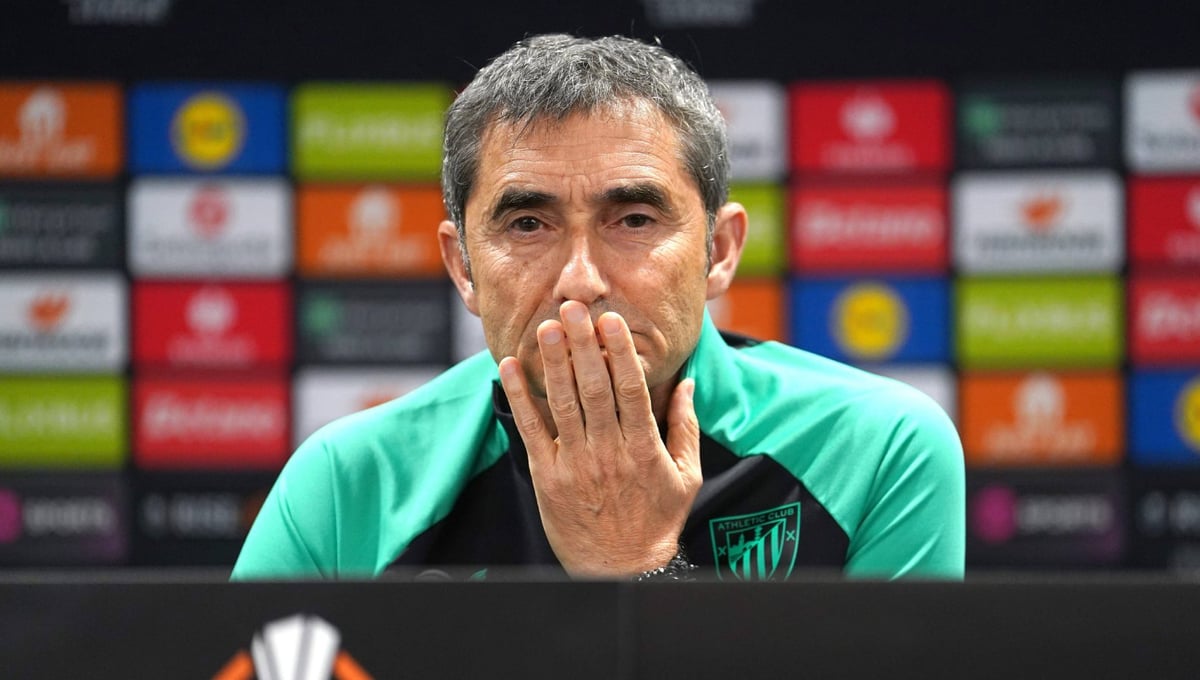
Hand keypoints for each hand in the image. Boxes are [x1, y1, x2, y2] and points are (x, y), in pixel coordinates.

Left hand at [498, 301, 702, 577]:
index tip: (611, 320)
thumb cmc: (658, 521)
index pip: (631, 389)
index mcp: (643, 447)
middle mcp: (609, 451)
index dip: (620, 352)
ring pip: (563, 404)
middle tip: (572, 308)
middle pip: (594, 388)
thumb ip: (685, 426)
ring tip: (546, 327)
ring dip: (553, 363)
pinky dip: (521, 398)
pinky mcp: (548, 476)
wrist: (622, 569)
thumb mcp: (687, 475)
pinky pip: (532, 431)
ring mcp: (576, 464)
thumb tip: (688, 382)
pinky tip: (511, 369)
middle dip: (582, 345)